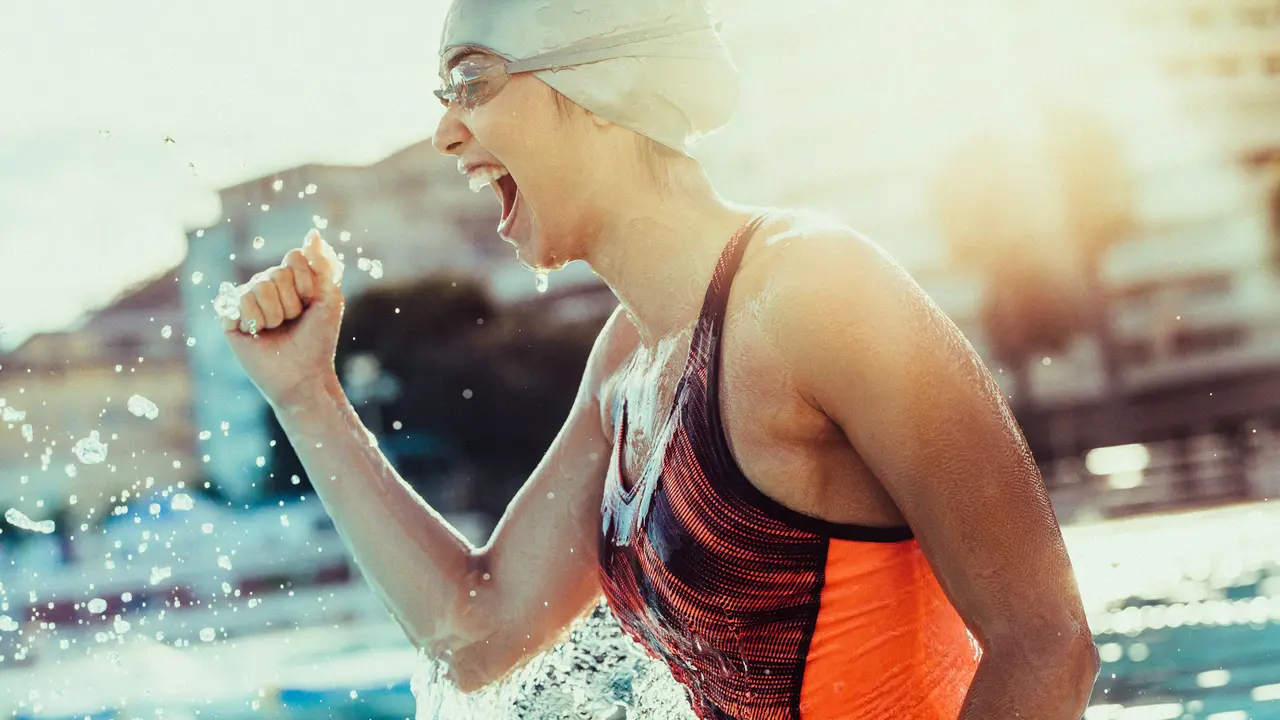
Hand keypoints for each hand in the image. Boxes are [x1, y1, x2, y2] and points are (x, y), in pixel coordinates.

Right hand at [220, 229, 345, 409]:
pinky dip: (255, 320)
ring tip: (277, 329)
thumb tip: (312, 233)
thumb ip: (323, 264)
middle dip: (292, 303)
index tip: (312, 302)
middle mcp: (266, 285)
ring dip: (275, 314)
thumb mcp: (330, 298)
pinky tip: (258, 333)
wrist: (303, 374)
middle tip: (294, 322)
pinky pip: (238, 300)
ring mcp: (246, 300)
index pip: (294, 257)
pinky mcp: (230, 317)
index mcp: (289, 277)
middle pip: (276, 273)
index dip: (306, 282)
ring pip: (258, 287)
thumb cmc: (319, 338)